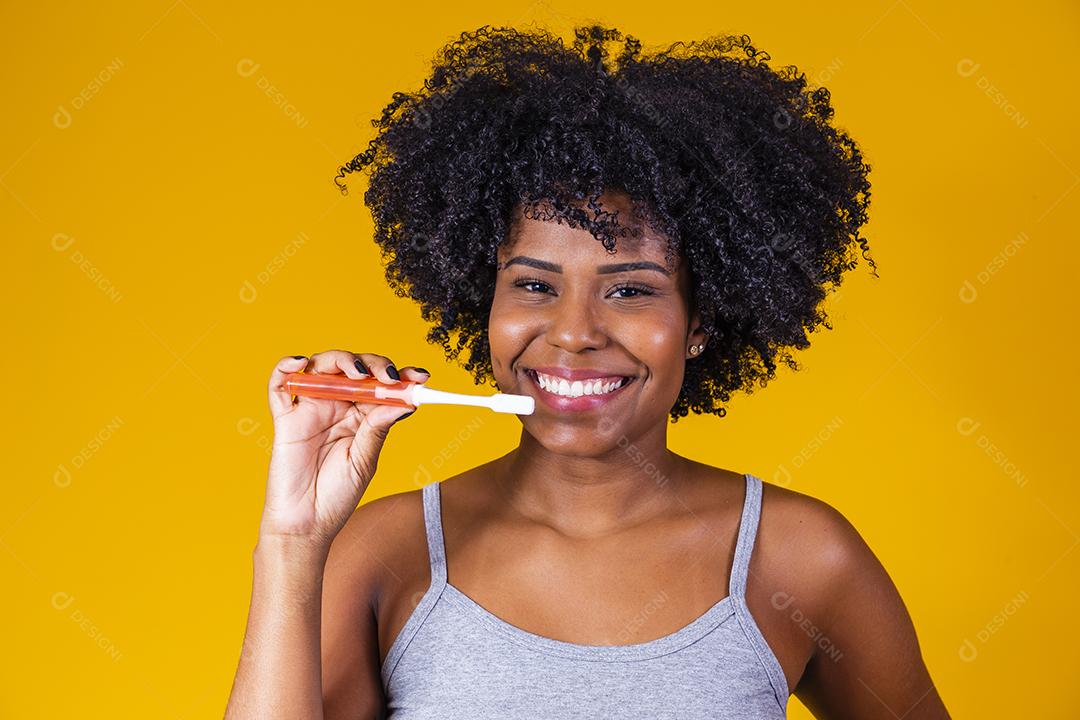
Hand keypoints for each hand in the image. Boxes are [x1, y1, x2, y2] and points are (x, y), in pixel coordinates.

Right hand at [259, 350, 429, 546]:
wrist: (306, 525)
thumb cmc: (336, 497)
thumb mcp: (365, 461)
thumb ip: (377, 429)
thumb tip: (403, 402)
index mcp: (362, 416)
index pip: (381, 385)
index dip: (400, 375)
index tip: (420, 375)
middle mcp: (337, 407)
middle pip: (353, 368)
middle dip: (373, 364)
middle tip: (386, 376)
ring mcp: (310, 409)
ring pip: (321, 367)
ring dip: (339, 359)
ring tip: (355, 372)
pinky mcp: (285, 418)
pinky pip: (279, 384)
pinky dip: (285, 367)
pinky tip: (301, 362)